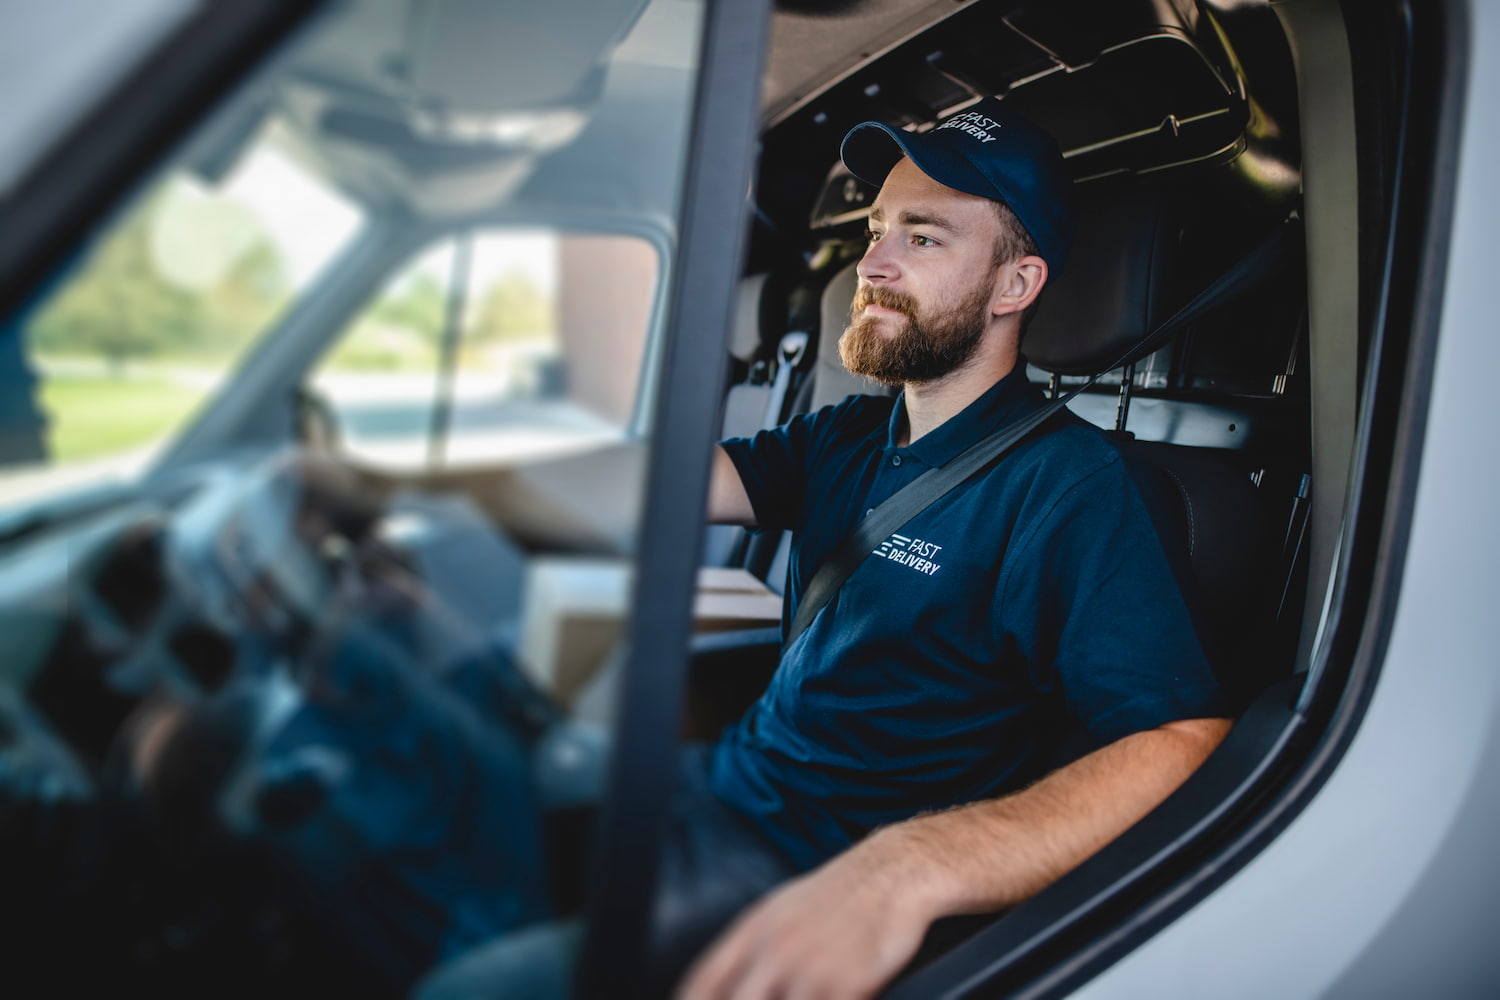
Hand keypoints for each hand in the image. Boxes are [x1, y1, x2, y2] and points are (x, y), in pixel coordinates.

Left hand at [676, 832, 938, 999]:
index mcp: (752, 932)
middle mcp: (773, 950)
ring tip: (799, 999)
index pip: (703, 982)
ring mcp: (807, 968)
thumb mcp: (781, 912)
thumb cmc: (840, 896)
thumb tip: (722, 983)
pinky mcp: (846, 984)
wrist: (894, 872)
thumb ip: (750, 949)